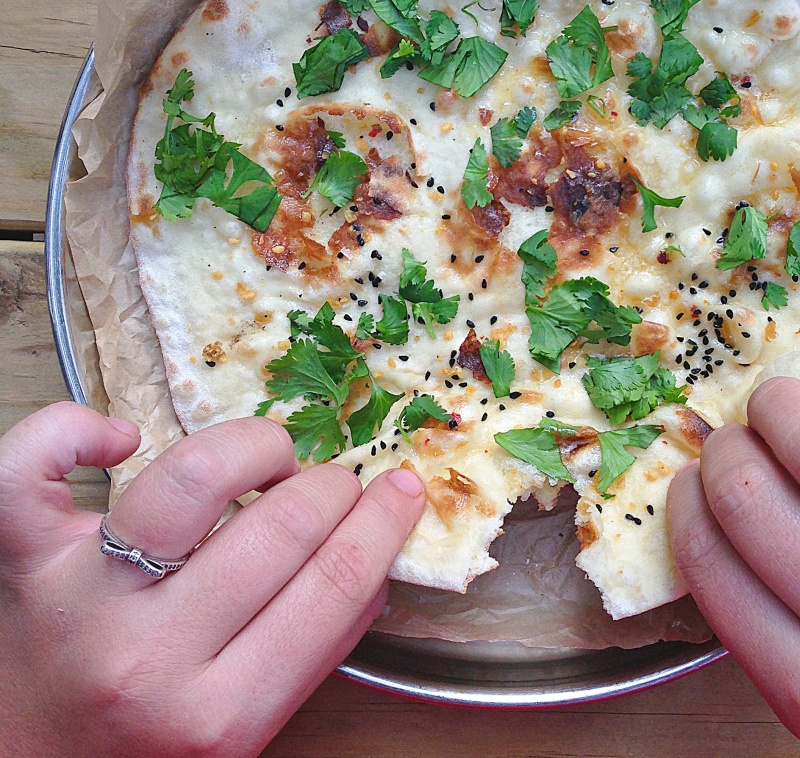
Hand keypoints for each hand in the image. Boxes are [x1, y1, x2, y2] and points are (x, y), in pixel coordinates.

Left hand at [0, 402, 424, 757]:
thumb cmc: (145, 743)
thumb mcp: (245, 727)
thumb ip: (315, 649)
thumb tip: (377, 556)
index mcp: (218, 716)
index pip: (333, 587)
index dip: (383, 522)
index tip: (402, 488)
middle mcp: (146, 658)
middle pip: (278, 526)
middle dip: (331, 487)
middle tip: (334, 485)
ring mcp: (75, 601)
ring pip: (190, 478)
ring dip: (255, 446)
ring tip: (269, 459)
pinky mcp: (18, 562)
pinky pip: (28, 470)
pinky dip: (70, 431)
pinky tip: (120, 439)